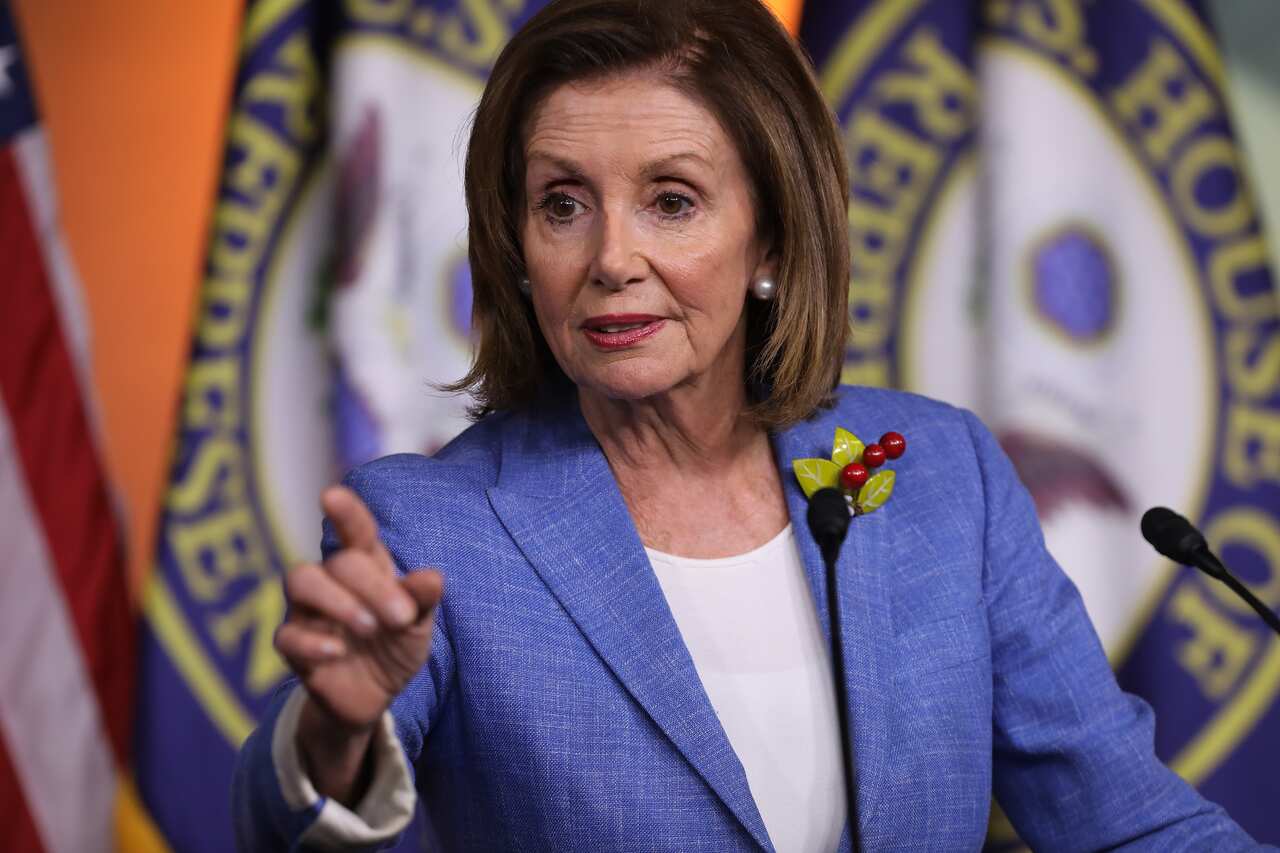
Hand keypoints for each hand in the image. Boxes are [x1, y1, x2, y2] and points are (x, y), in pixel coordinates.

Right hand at [276, 485, 442, 735]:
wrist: (374, 698)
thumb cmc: (395, 646)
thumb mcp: (418, 626)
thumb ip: (422, 601)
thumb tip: (432, 578)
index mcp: (366, 567)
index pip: (356, 533)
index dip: (346, 513)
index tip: (332, 496)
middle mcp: (332, 581)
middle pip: (339, 562)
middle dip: (373, 587)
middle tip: (401, 618)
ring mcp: (307, 612)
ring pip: (299, 581)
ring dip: (337, 601)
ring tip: (369, 627)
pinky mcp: (293, 648)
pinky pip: (286, 635)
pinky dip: (311, 642)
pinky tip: (337, 652)